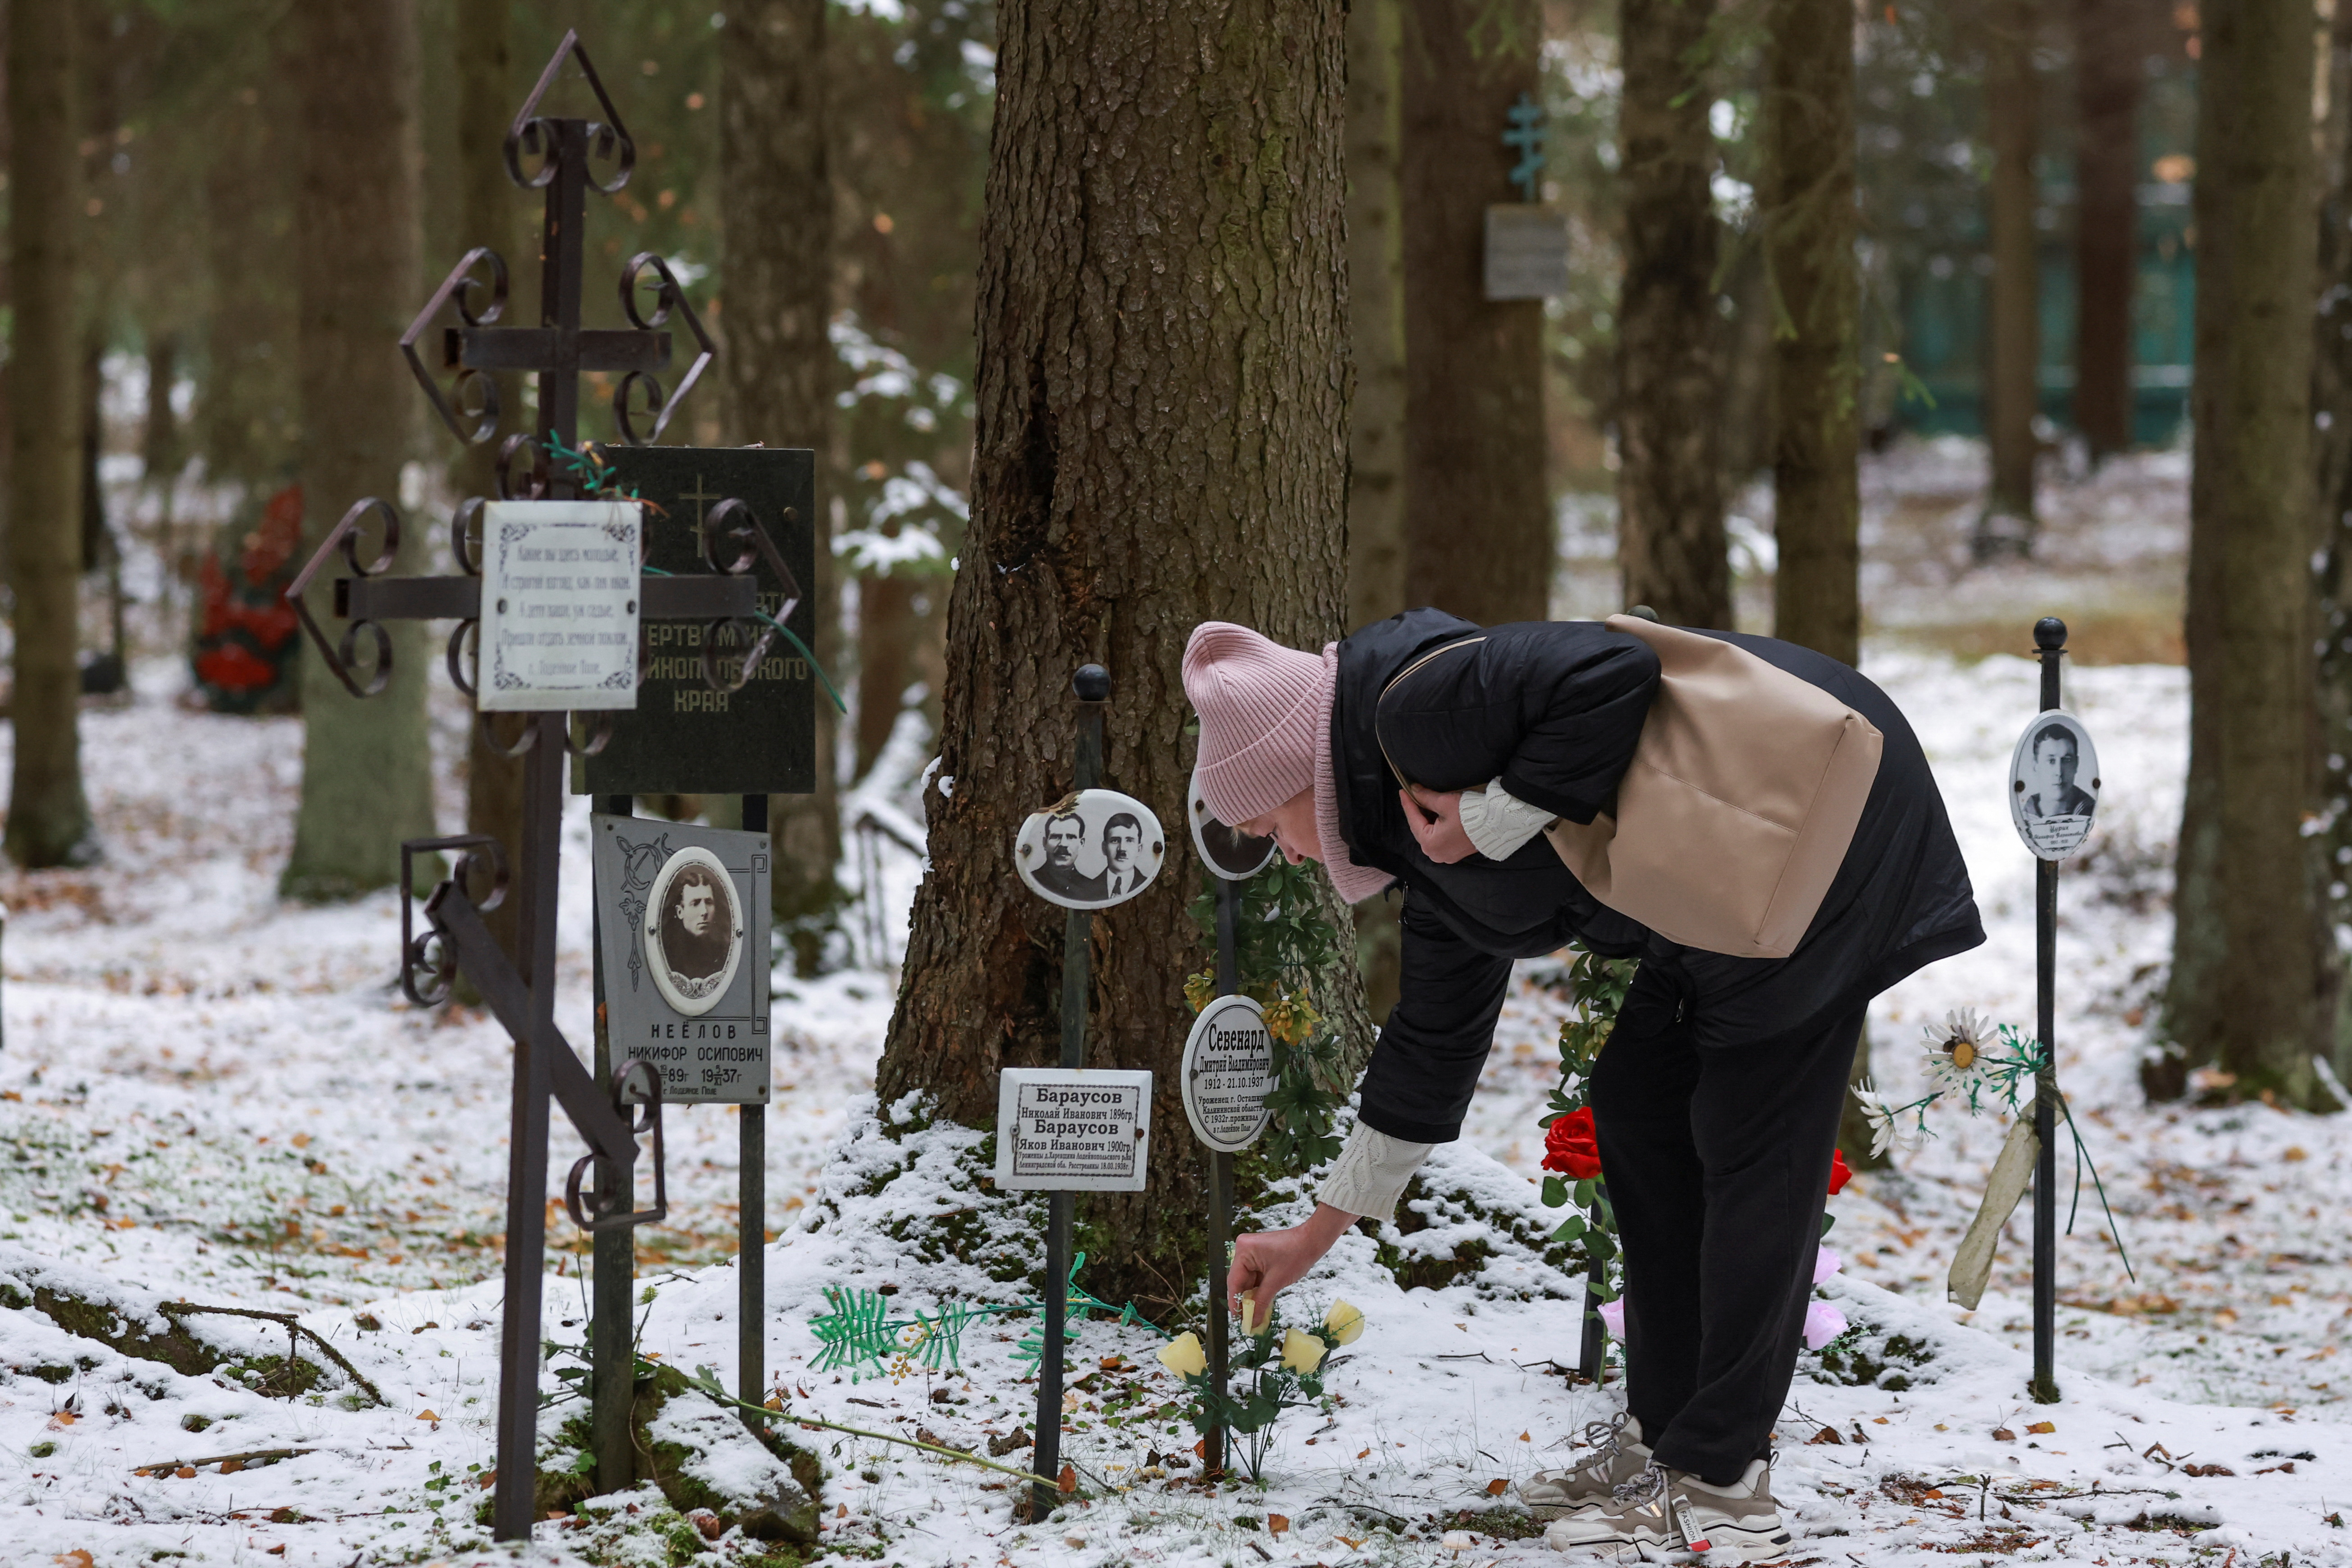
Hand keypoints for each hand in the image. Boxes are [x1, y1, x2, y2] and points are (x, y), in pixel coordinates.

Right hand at [1226, 1204, 1357, 1321]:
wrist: (1312, 1241)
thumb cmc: (1295, 1256)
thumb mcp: (1276, 1281)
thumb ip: (1261, 1302)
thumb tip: (1252, 1322)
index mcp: (1243, 1250)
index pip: (1234, 1281)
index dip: (1235, 1302)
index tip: (1237, 1320)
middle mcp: (1243, 1249)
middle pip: (1240, 1281)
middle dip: (1245, 1301)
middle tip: (1247, 1321)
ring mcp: (1251, 1252)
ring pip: (1248, 1280)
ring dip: (1252, 1297)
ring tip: (1253, 1316)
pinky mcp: (1259, 1256)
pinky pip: (1255, 1276)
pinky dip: (1259, 1289)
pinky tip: (1260, 1304)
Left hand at [1399, 786, 1473, 863]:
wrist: (1495, 824)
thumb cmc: (1469, 815)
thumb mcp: (1444, 803)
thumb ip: (1426, 797)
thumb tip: (1414, 790)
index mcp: (1429, 844)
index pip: (1413, 820)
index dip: (1408, 803)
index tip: (1403, 791)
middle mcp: (1435, 854)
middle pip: (1420, 829)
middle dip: (1417, 812)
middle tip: (1412, 796)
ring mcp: (1446, 856)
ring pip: (1429, 834)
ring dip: (1426, 819)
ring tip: (1423, 803)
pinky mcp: (1455, 853)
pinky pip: (1439, 839)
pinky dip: (1436, 827)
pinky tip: (1435, 814)